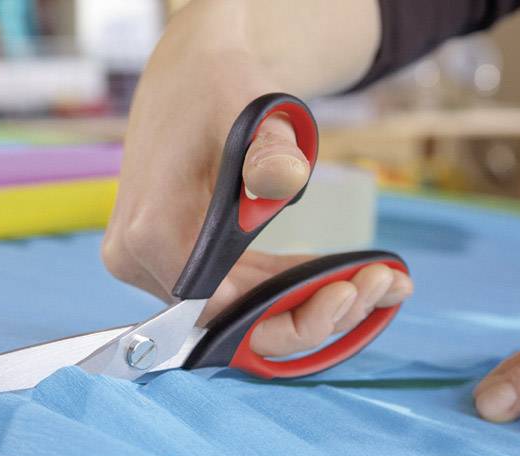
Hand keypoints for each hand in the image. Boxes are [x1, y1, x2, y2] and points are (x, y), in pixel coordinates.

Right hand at [102, 0, 409, 357]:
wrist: (189, 72)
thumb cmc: (218, 88)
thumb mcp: (250, 115)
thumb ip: (268, 153)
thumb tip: (282, 182)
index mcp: (151, 233)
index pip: (222, 309)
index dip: (291, 315)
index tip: (352, 294)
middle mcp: (137, 258)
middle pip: (231, 319)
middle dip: (310, 313)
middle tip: (381, 286)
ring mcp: (147, 262)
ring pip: (235, 309)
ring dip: (303, 302)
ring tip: (376, 280)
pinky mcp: (167, 258)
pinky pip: (230, 289)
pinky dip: (281, 285)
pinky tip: (336, 275)